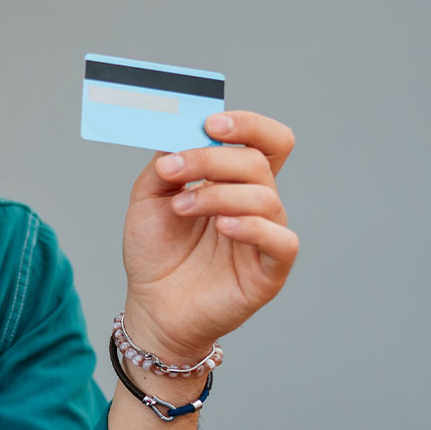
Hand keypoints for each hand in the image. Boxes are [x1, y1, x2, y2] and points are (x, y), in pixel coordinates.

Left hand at [120, 110, 298, 358]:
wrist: (150, 308)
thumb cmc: (156, 254)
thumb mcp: (148, 200)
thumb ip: (166, 165)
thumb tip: (182, 132)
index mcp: (234, 182)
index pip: (264, 141)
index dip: (248, 125)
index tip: (211, 122)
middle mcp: (257, 205)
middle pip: (258, 162)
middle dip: (212, 158)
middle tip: (173, 168)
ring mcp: (266, 236)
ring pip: (264, 197)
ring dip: (217, 194)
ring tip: (179, 208)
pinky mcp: (270, 270)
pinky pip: (282, 240)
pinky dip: (253, 227)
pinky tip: (223, 226)